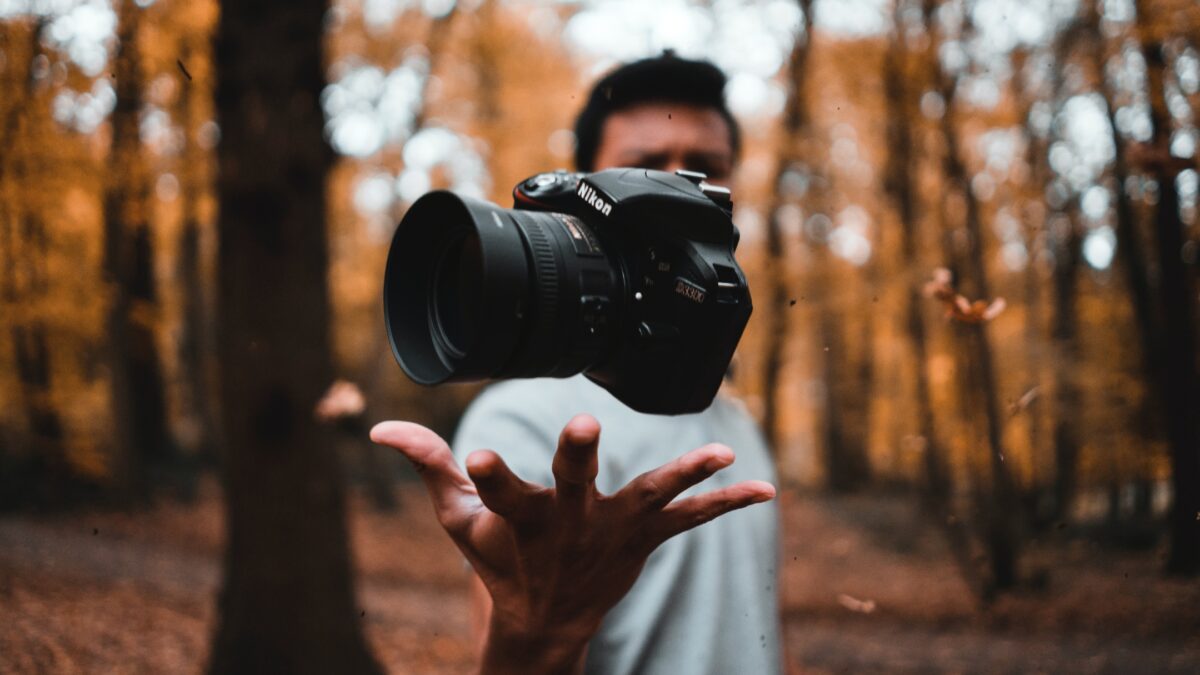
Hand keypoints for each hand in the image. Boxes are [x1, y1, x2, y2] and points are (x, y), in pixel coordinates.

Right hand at [370, 414, 774, 673]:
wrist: (544, 623)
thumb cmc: (499, 560)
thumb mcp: (459, 520)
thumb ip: (427, 466)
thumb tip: (378, 427)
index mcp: (518, 520)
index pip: (496, 493)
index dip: (489, 475)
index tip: (478, 455)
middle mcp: (568, 525)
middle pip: (573, 486)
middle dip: (578, 457)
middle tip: (585, 429)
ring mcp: (611, 533)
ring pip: (649, 499)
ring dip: (682, 476)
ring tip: (719, 454)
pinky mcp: (644, 540)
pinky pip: (691, 521)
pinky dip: (726, 505)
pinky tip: (766, 490)